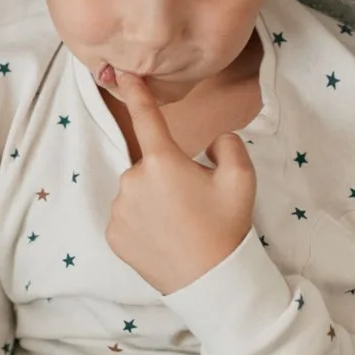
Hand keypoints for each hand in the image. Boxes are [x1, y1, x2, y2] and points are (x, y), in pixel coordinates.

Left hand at [103, 69, 255, 293]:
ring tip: (179, 225)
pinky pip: (126, 217)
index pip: (146, 118)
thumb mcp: (242, 178)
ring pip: (136, 192)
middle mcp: (133, 180)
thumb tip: (209, 140)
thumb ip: (227, 144)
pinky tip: (162, 239)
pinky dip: (141, 223)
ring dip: (152, 201)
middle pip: (149, 165)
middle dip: (167, 177)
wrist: (212, 281)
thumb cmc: (226, 227)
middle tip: (192, 204)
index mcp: (163, 161)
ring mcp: (119, 209)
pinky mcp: (113, 234)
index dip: (135, 92)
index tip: (123, 73)